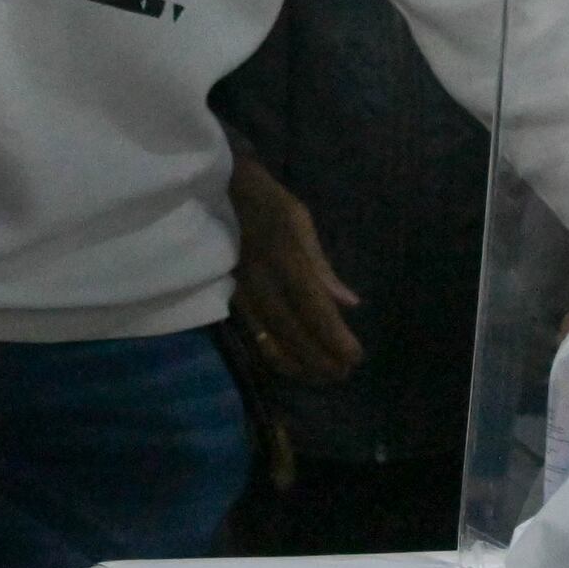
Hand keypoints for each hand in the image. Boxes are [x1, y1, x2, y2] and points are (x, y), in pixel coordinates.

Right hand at [225, 149, 363, 383]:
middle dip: (320, 356)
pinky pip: (252, 332)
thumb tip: (350, 303)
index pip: (313, 307)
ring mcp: (241, 289)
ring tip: (320, 377)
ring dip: (297, 362)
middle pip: (292, 330)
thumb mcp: (298, 220)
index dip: (334, 336)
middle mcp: (260, 279)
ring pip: (269, 337)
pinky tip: (288, 364)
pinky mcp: (229, 295)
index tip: (355, 357)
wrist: (212, 190)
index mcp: (283, 257)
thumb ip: (321, 265)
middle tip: (343, 374)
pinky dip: (271, 353)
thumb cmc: (265, 200)